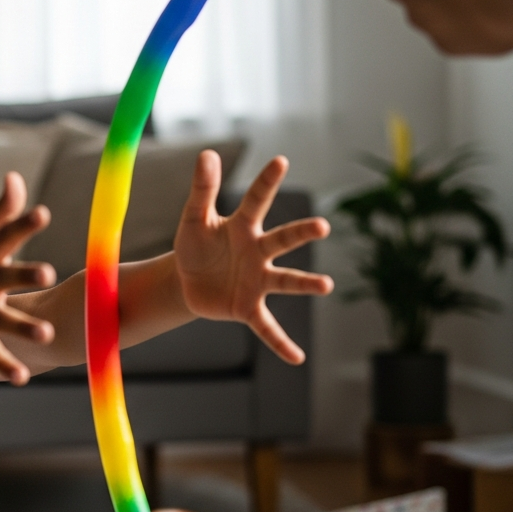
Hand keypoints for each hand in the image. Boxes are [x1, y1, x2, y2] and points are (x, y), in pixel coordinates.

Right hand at [0, 173, 55, 384]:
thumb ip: (1, 214)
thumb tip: (16, 176)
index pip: (5, 238)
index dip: (23, 225)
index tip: (43, 213)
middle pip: (5, 278)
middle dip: (25, 274)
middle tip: (49, 270)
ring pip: (0, 321)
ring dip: (22, 328)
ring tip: (46, 335)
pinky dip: (4, 367)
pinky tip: (22, 378)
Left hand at [173, 152, 332, 364]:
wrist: (186, 281)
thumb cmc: (196, 244)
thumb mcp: (192, 218)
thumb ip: (201, 189)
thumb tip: (206, 153)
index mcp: (243, 226)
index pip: (256, 201)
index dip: (267, 182)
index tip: (280, 161)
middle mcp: (257, 252)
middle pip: (282, 240)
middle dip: (301, 234)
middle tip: (322, 227)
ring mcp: (256, 281)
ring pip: (284, 280)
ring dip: (304, 283)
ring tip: (326, 285)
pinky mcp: (247, 307)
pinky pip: (267, 327)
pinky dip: (281, 342)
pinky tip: (297, 358)